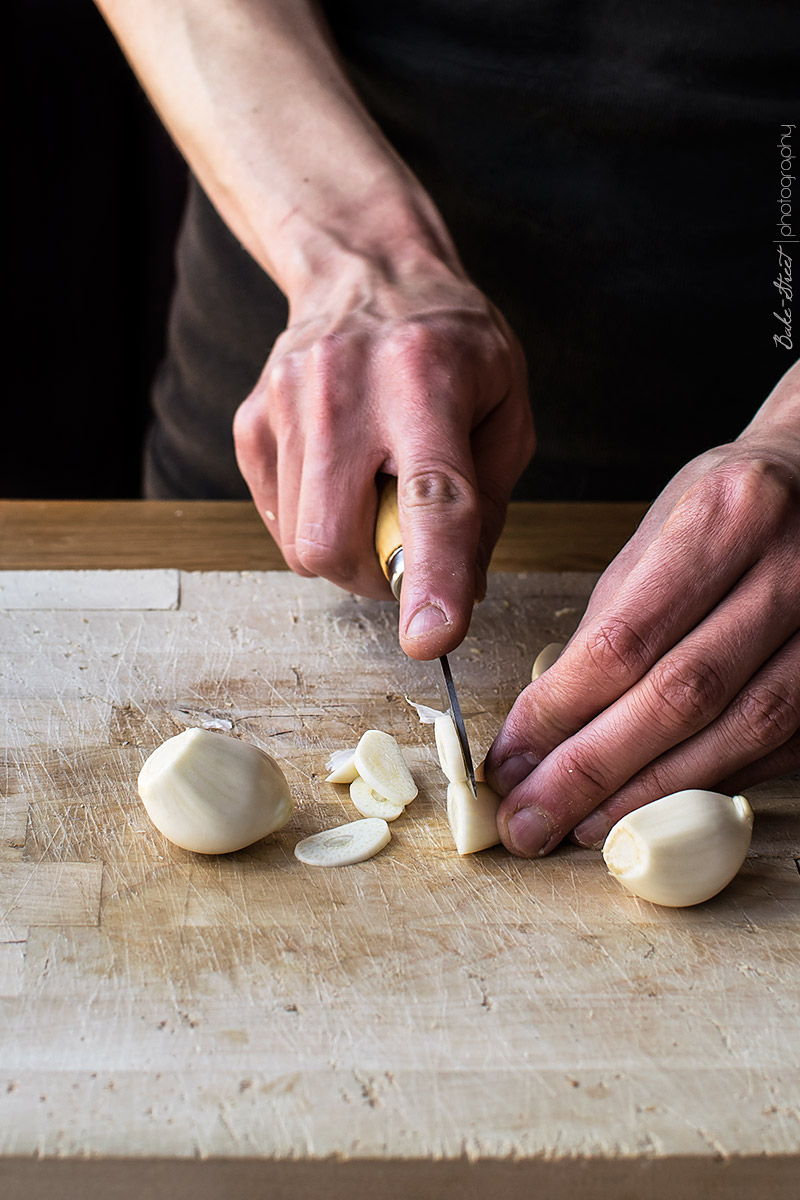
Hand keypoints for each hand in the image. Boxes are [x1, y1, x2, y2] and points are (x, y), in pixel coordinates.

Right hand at [234, 255, 533, 659]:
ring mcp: (285, 403)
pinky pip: (276, 520)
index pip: (430, 496)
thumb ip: (488, 502)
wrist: (364, 270)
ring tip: (373, 498)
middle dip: (372, 579)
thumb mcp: (505, 407)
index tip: (431, 638)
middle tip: (403, 556)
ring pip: (300, 543)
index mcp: (426, 380)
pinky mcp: (251, 422)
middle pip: (334, 539)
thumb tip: (459, 589)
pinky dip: (313, 524)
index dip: (431, 576)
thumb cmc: (450, 344)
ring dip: (347, 553)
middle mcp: (343, 389)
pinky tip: (339, 480)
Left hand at [485, 373, 799, 856]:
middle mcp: (789, 572)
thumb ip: (612, 619)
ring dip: (650, 793)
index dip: (559, 710)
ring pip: (737, 733)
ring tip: (583, 827)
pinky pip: (776, 749)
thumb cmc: (728, 506)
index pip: (626, 637)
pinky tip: (656, 805)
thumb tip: (549, 721)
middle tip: (530, 819)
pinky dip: (708, 783)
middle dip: (592, 771)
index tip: (509, 758)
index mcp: (726, 517)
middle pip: (680, 695)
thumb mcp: (658, 530)